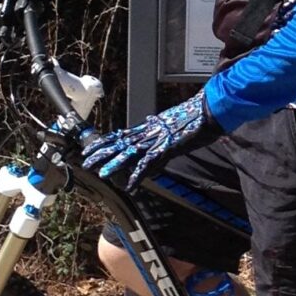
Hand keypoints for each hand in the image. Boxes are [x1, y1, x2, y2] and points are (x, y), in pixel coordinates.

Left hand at [80, 92, 220, 192]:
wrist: (210, 109)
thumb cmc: (196, 116)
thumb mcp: (175, 122)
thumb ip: (162, 127)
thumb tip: (154, 128)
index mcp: (150, 127)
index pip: (122, 135)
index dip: (106, 141)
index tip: (92, 147)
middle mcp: (150, 132)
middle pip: (120, 142)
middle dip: (102, 152)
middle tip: (85, 160)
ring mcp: (157, 140)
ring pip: (130, 153)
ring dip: (114, 164)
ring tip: (100, 173)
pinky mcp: (167, 148)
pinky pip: (148, 163)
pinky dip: (137, 175)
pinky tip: (129, 185)